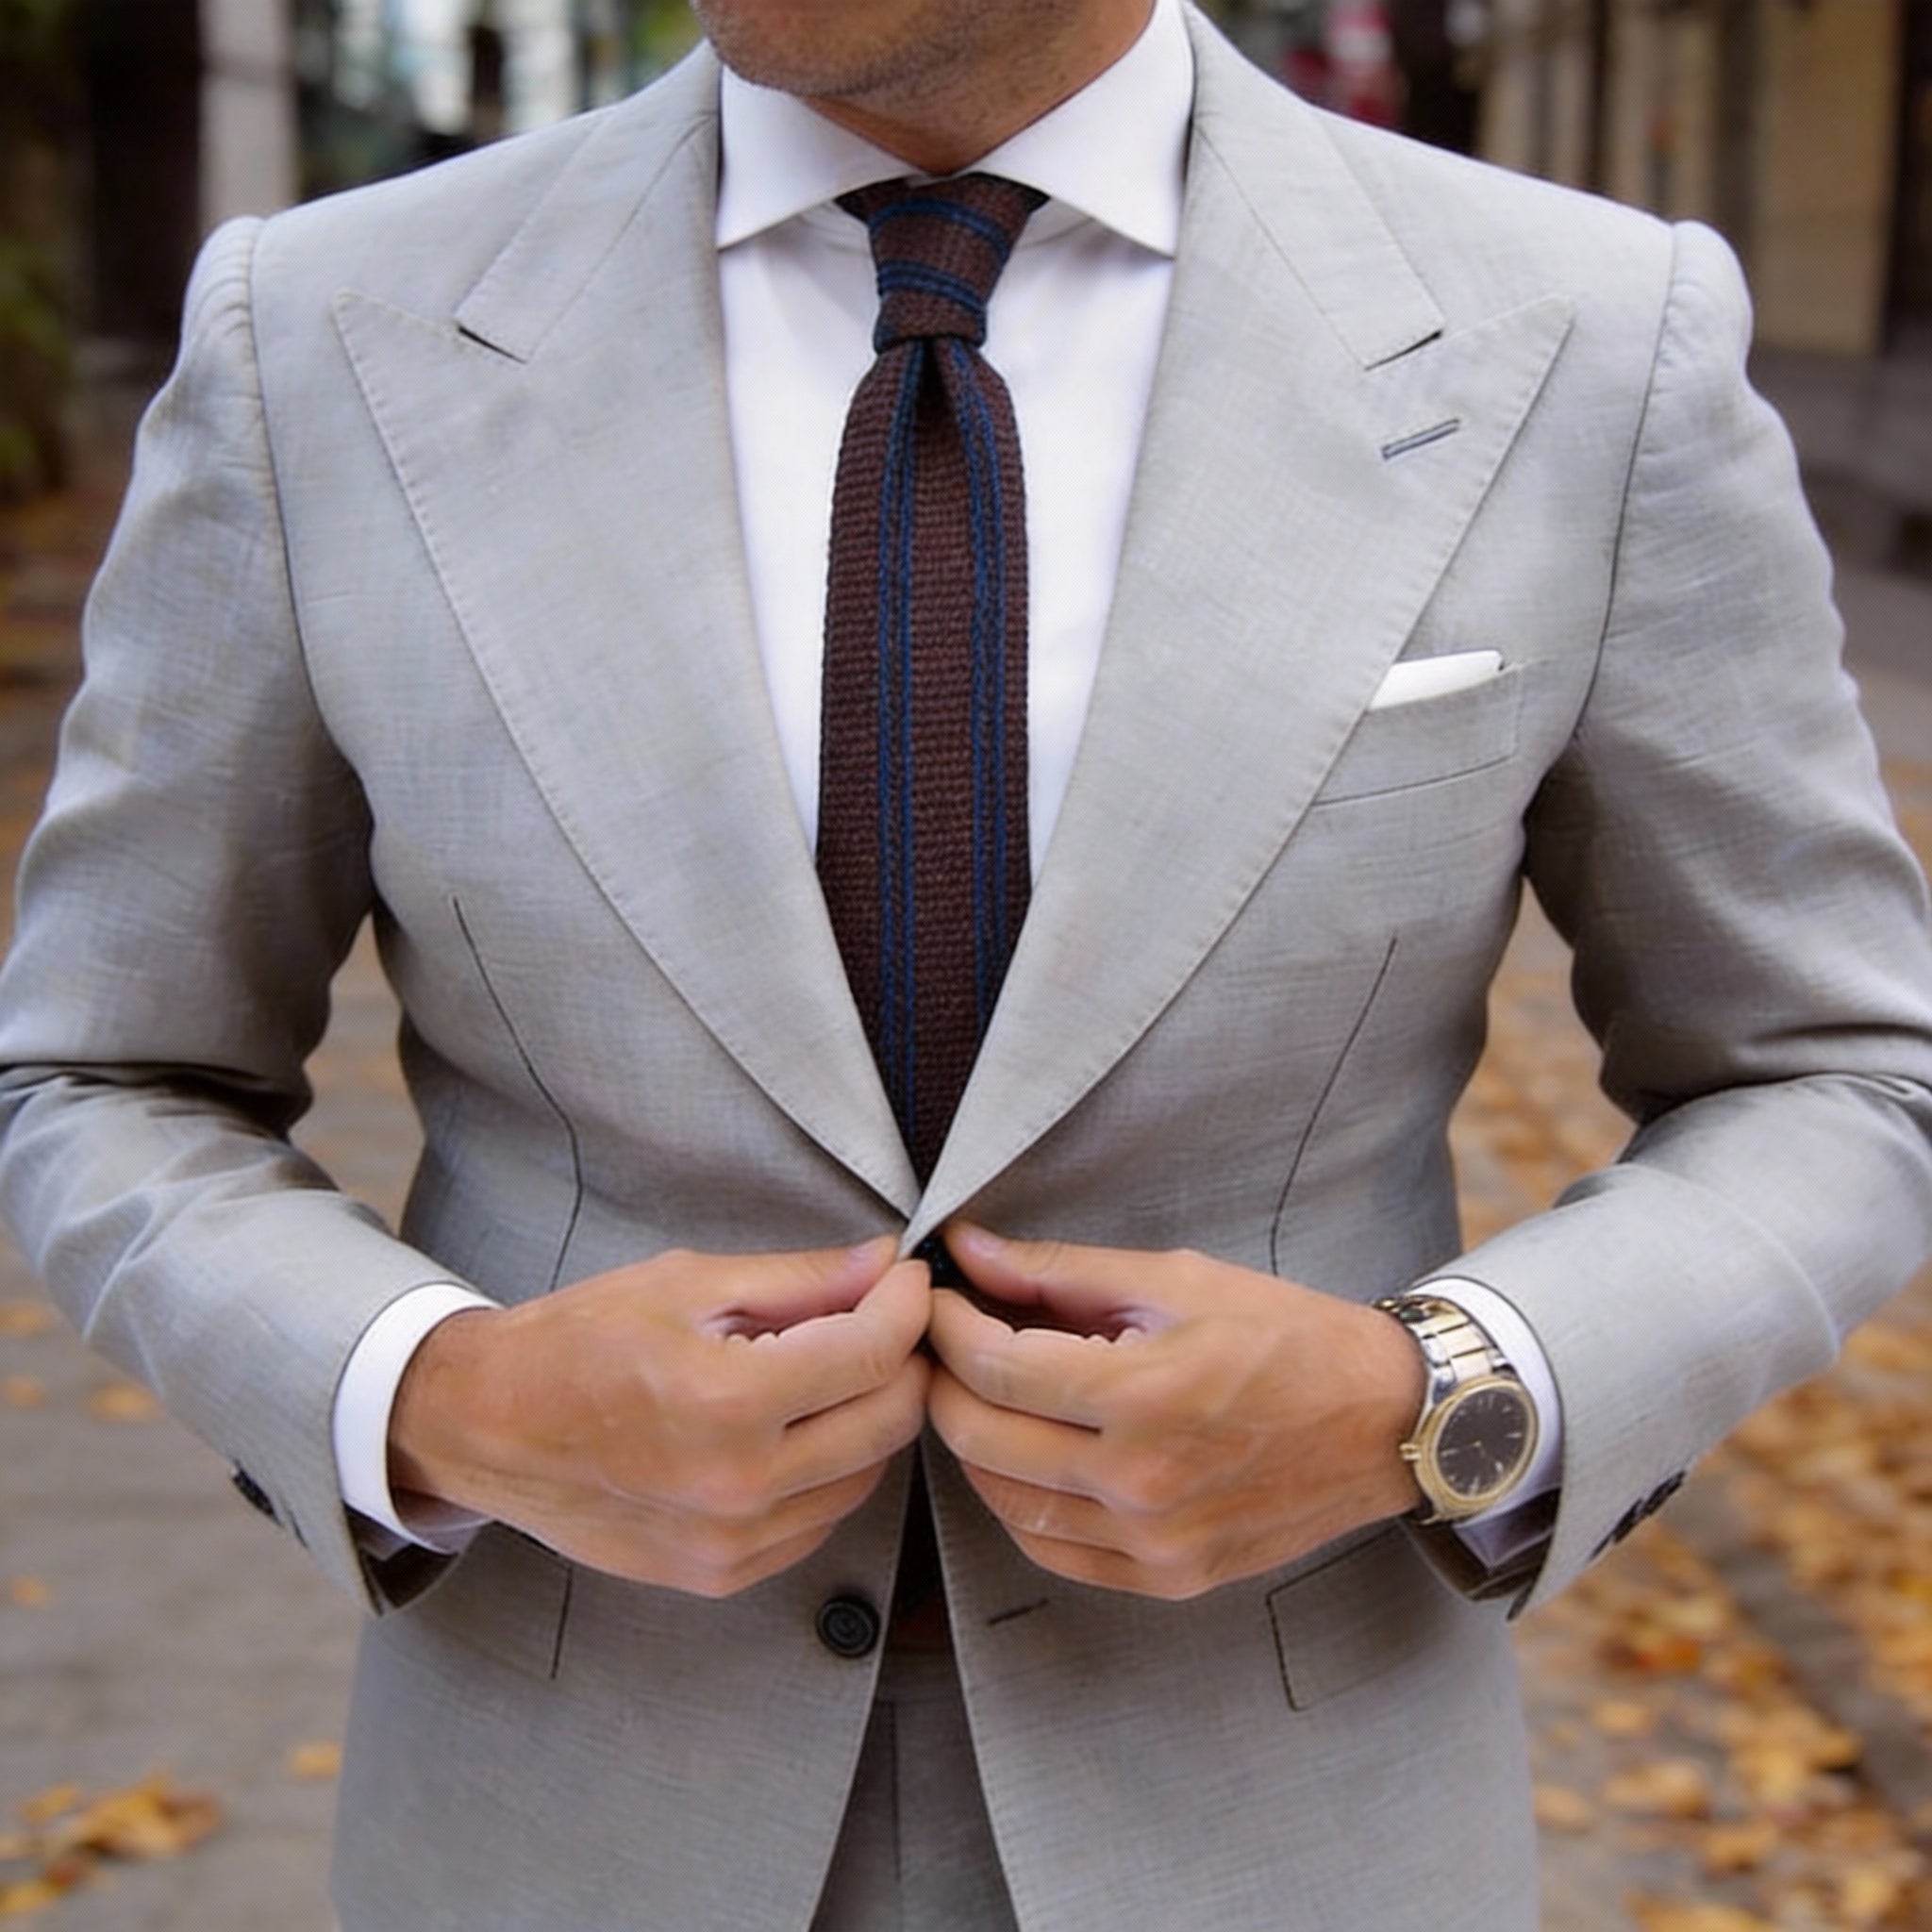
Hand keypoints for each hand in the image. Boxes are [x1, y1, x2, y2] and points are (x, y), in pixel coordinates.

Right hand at [387, 1238, 930, 1596]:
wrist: (488, 1425)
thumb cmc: (576, 1343)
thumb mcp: (687, 1283)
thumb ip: (800, 1280)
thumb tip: (883, 1265)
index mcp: (728, 1402)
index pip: (874, 1353)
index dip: (908, 1304)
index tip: (907, 1277)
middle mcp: (738, 1485)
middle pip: (889, 1420)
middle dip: (903, 1358)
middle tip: (881, 1317)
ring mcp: (731, 1542)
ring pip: (866, 1475)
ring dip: (870, 1416)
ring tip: (831, 1368)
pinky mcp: (722, 1574)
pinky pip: (820, 1521)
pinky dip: (831, 1470)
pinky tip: (795, 1427)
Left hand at [925, 1225, 1425, 1599]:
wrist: (1382, 1421)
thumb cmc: (1286, 1337)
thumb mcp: (1176, 1280)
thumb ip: (1060, 1271)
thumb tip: (968, 1250)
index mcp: (1143, 1394)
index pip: (993, 1366)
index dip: (946, 1326)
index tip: (938, 1298)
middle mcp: (1141, 1482)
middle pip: (980, 1436)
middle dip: (944, 1381)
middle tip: (946, 1342)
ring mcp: (1153, 1542)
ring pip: (1003, 1501)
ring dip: (974, 1442)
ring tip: (985, 1393)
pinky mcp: (1166, 1577)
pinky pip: (1051, 1549)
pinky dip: (1018, 1501)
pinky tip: (1028, 1454)